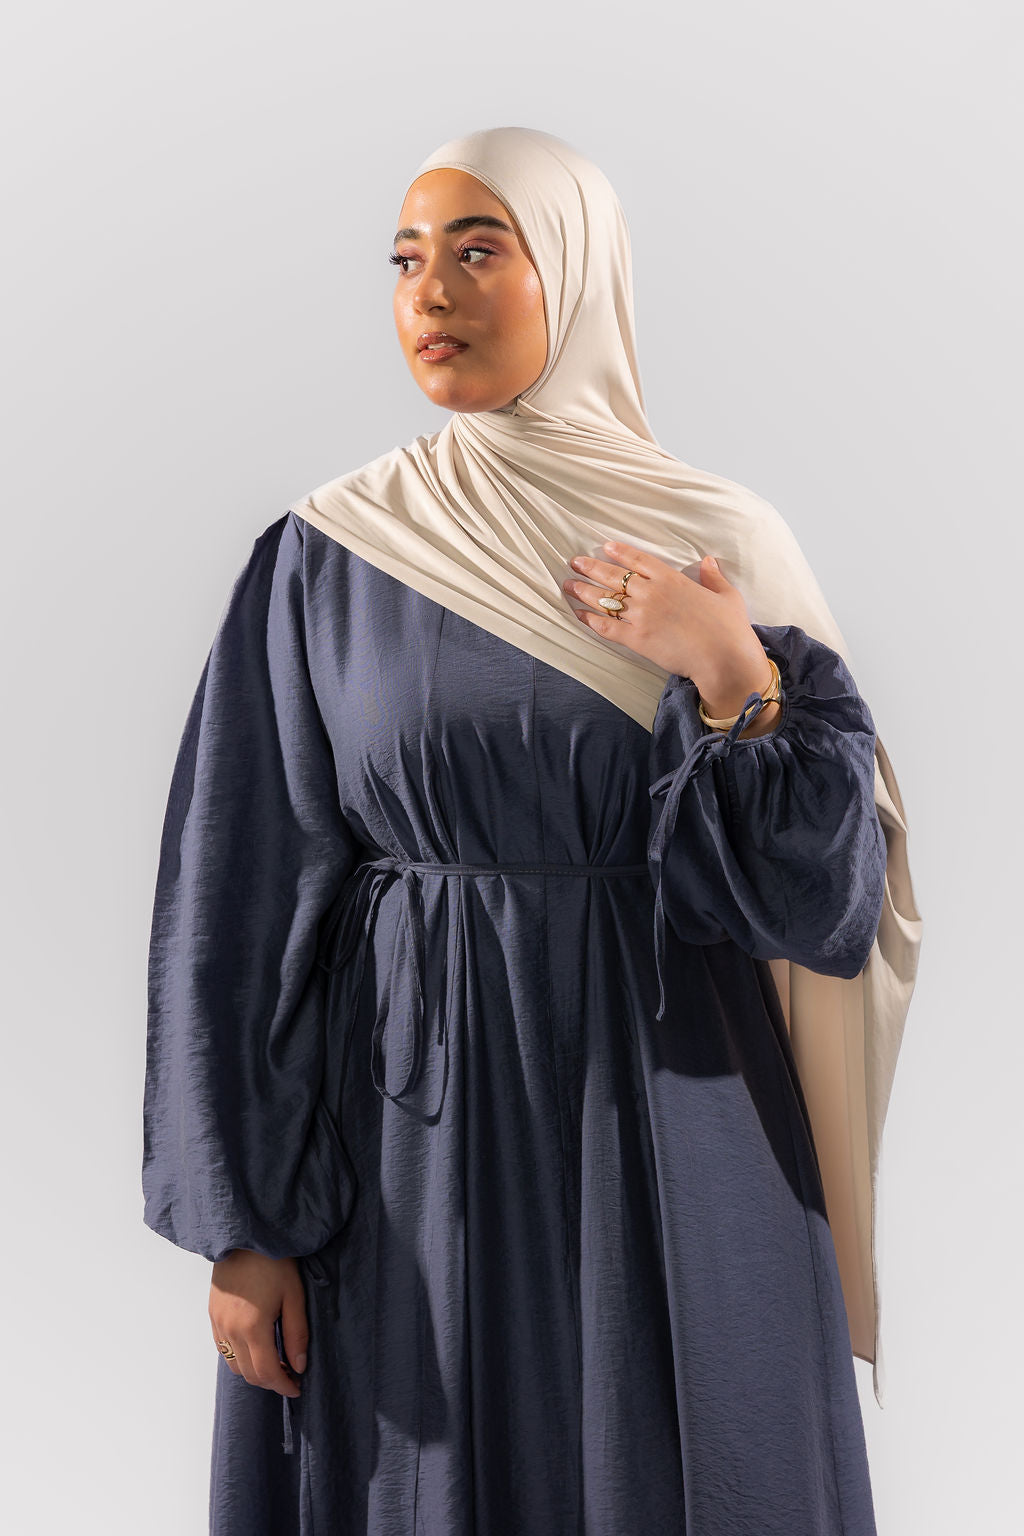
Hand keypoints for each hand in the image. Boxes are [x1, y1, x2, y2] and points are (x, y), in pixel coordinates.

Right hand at [209, 1250, 307, 1397]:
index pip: (267, 1372)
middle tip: (290, 1375)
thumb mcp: (293, 1295)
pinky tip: (256, 1346)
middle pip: (249, 1374)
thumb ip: (296, 1334)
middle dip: (271, 1381)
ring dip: (254, 1371)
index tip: (297, 1387)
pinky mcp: (212, 1315)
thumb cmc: (273, 1261)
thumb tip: (299, 1366)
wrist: (244, 1235)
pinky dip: (239, 1357)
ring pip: (234, 1365)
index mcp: (252, 1327)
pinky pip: (223, 1349)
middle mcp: (230, 1330)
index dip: (283, 1386)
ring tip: (275, 1361)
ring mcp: (218, 1323)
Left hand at [563, 540, 775, 719]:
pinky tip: (578, 614)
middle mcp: (652, 593)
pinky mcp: (637, 639)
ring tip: (568, 584)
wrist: (724, 658)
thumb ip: (713, 577)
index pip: (638, 560)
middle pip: (614, 576)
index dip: (619, 552)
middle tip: (574, 562)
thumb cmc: (730, 628)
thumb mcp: (727, 595)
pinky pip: (606, 627)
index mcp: (672, 579)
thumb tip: (708, 561)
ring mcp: (642, 616)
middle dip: (591, 567)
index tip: (604, 546)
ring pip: (605, 599)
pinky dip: (590, 620)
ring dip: (584, 590)